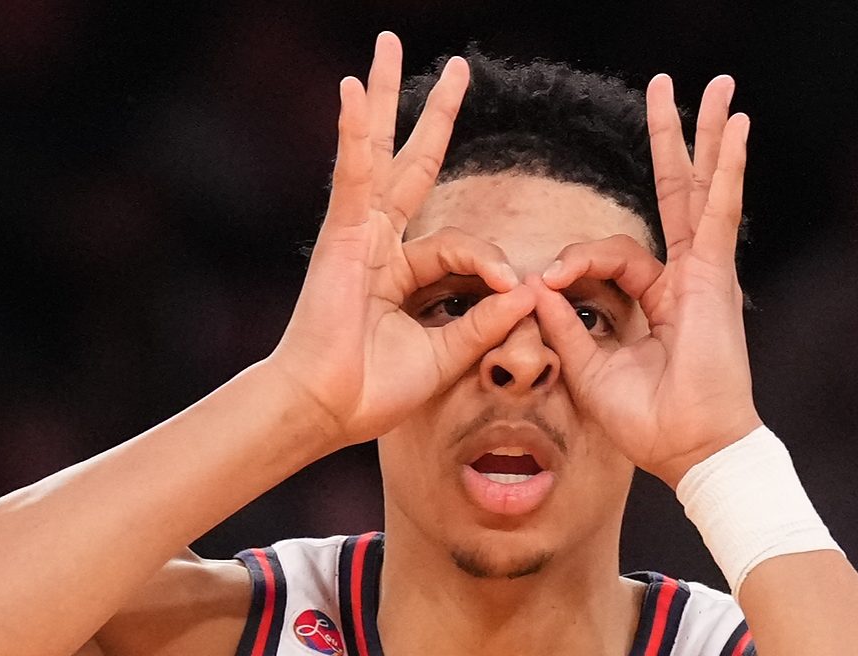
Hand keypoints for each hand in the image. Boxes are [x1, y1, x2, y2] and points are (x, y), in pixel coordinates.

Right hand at [268, 32, 535, 445]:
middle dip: (432, 115)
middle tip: (457, 69)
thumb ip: (484, 321)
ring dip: (384, 94)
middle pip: (409, 162)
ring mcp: (357, 233)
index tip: (516, 290)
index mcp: (400, 270)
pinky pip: (351, 175)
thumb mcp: (446, 353)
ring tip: (386, 43)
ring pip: (376, 151)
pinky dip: (352, 132)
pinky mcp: (340, 236)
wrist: (328, 409)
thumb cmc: (374, 390)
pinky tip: (353, 89)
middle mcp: (377, 242)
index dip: (492, 262)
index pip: (460, 245)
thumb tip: (529, 292)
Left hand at [533, 74, 760, 487]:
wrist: (689, 449)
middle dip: (671, 143)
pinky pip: (716, 212)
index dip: (574, 261)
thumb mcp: (589, 369)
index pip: (611, 256)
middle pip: (674, 195)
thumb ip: (566, 326)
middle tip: (666, 89)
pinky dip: (725, 169)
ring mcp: (702, 273)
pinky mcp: (713, 277)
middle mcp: (683, 278)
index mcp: (656, 300)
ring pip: (698, 191)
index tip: (547, 285)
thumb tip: (536, 288)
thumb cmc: (648, 422)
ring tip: (716, 87)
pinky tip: (735, 126)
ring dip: (704, 137)